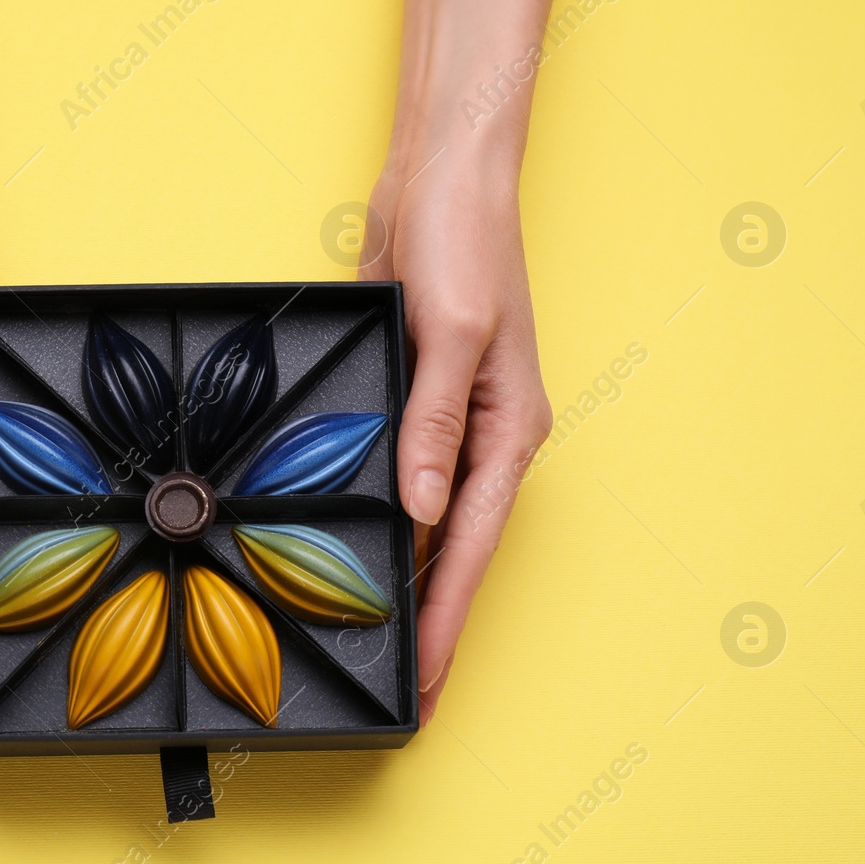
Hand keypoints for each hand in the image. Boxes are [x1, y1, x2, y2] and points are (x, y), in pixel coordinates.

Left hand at [362, 153, 552, 724]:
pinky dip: (380, 519)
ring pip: (424, 519)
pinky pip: (396, 477)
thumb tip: (421, 509)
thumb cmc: (462, 242)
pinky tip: (355, 550)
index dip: (448, 618)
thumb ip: (434, 425)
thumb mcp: (451, 333)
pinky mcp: (413, 398)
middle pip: (452, 548)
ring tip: (373, 641)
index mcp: (509, 429)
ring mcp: (448, 419)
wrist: (440, 177)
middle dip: (429, 618)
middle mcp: (483, 436)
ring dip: (403, 577)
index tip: (426, 681)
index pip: (471, 546)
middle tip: (397, 686)